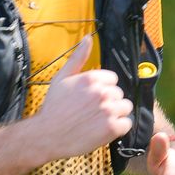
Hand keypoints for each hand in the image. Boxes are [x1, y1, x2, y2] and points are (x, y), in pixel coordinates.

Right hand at [36, 33, 133, 159]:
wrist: (47, 135)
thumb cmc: (53, 107)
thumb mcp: (62, 77)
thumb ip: (78, 58)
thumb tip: (88, 38)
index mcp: (92, 78)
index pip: (113, 79)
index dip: (102, 89)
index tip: (90, 99)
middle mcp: (102, 92)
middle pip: (119, 94)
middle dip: (109, 102)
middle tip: (91, 112)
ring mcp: (108, 110)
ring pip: (125, 108)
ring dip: (115, 115)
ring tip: (98, 121)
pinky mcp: (112, 128)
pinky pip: (127, 124)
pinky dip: (118, 128)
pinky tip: (103, 130)